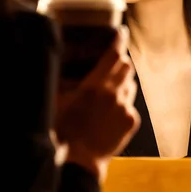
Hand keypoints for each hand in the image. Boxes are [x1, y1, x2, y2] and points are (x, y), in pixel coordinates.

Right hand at [55, 27, 139, 180]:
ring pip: (130, 85)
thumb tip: (61, 65)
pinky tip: (110, 113)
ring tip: (108, 92)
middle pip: (126, 66)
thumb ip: (65, 81)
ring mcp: (125, 107)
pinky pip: (130, 104)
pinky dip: (122, 103)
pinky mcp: (131, 120)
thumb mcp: (59, 100)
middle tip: (112, 62)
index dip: (119, 41)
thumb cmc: (64, 130)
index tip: (121, 32)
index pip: (113, 54)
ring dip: (122, 83)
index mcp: (95, 85)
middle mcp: (114, 93)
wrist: (80, 159)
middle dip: (120, 61)